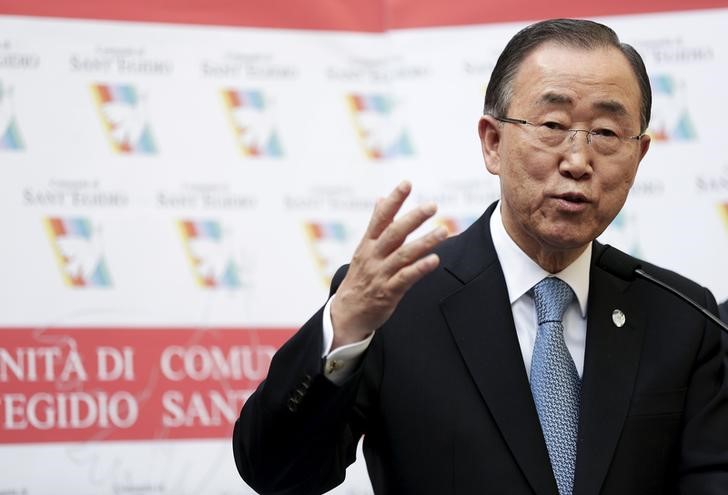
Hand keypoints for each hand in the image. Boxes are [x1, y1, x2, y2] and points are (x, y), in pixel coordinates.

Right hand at [330, 181, 447, 348]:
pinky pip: (405, 278)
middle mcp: (373, 256)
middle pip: (393, 233)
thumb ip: (376, 225)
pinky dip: (419, 268)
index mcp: (367, 244)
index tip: (407, 184)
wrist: (347, 313)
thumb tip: (381, 198)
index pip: (380, 217)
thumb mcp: (363, 249)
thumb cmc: (360, 278)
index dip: (394, 200)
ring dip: (424, 242)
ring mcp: (380, 274)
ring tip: (443, 231)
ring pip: (403, 254)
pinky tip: (434, 260)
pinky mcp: (387, 292)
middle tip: (432, 205)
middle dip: (413, 218)